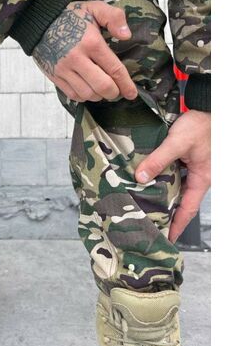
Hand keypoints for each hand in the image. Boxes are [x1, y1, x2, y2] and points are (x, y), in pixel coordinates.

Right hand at [32, 1, 137, 101]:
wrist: (39, 22)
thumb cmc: (70, 16)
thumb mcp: (95, 8)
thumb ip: (114, 17)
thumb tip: (126, 36)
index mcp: (91, 43)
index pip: (114, 69)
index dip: (126, 84)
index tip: (132, 94)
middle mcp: (77, 58)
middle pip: (102, 86)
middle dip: (114, 92)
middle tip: (117, 90)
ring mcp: (64, 69)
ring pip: (88, 94)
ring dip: (99, 95)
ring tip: (102, 89)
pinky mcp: (54, 76)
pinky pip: (73, 94)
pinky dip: (84, 96)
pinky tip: (88, 88)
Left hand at [135, 110, 210, 242]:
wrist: (205, 107)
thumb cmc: (199, 125)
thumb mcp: (177, 143)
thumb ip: (158, 159)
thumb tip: (140, 177)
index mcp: (201, 179)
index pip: (188, 209)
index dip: (177, 225)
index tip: (167, 238)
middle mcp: (196, 176)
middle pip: (180, 200)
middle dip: (166, 212)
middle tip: (148, 223)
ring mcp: (190, 168)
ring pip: (174, 186)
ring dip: (160, 194)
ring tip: (142, 204)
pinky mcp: (183, 158)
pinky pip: (171, 173)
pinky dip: (159, 178)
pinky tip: (145, 179)